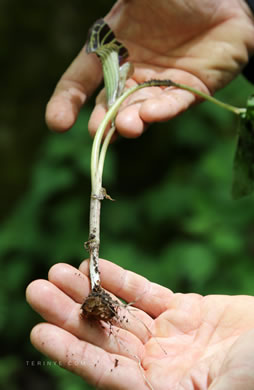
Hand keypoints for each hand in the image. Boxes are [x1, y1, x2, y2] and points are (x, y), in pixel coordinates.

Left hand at [26, 259, 253, 389]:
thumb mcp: (229, 389)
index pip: (107, 373)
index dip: (73, 353)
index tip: (40, 331)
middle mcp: (159, 366)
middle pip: (105, 337)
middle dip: (70, 313)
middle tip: (37, 289)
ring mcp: (170, 336)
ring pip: (120, 312)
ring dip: (89, 291)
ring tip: (57, 272)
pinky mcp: (184, 310)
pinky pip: (146, 293)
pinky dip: (122, 279)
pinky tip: (96, 266)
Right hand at [46, 0, 253, 136]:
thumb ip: (122, 6)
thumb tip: (98, 22)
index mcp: (112, 50)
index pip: (80, 81)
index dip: (67, 102)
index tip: (57, 123)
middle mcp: (133, 73)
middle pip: (110, 104)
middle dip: (103, 120)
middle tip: (98, 130)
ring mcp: (161, 85)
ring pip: (141, 110)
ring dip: (132, 121)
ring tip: (127, 127)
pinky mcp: (191, 92)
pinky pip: (175, 104)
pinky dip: (164, 111)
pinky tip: (153, 113)